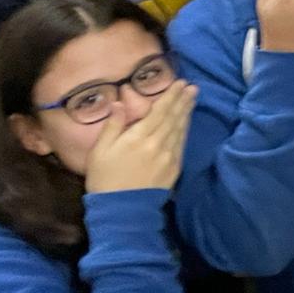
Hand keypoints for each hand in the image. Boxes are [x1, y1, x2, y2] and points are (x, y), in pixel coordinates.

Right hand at [84, 79, 196, 193]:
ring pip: (180, 129)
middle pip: (173, 117)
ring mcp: (169, 156)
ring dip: (187, 112)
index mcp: (139, 137)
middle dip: (183, 100)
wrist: (121, 209)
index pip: (160, 111)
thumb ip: (112, 125)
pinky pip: (182, 143)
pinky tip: (187, 123)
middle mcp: (158, 143)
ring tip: (193, 98)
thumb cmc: (105, 178)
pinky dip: (185, 130)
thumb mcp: (100, 150)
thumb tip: (120, 103)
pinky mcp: (175, 167)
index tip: (180, 83)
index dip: (171, 96)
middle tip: (193, 86)